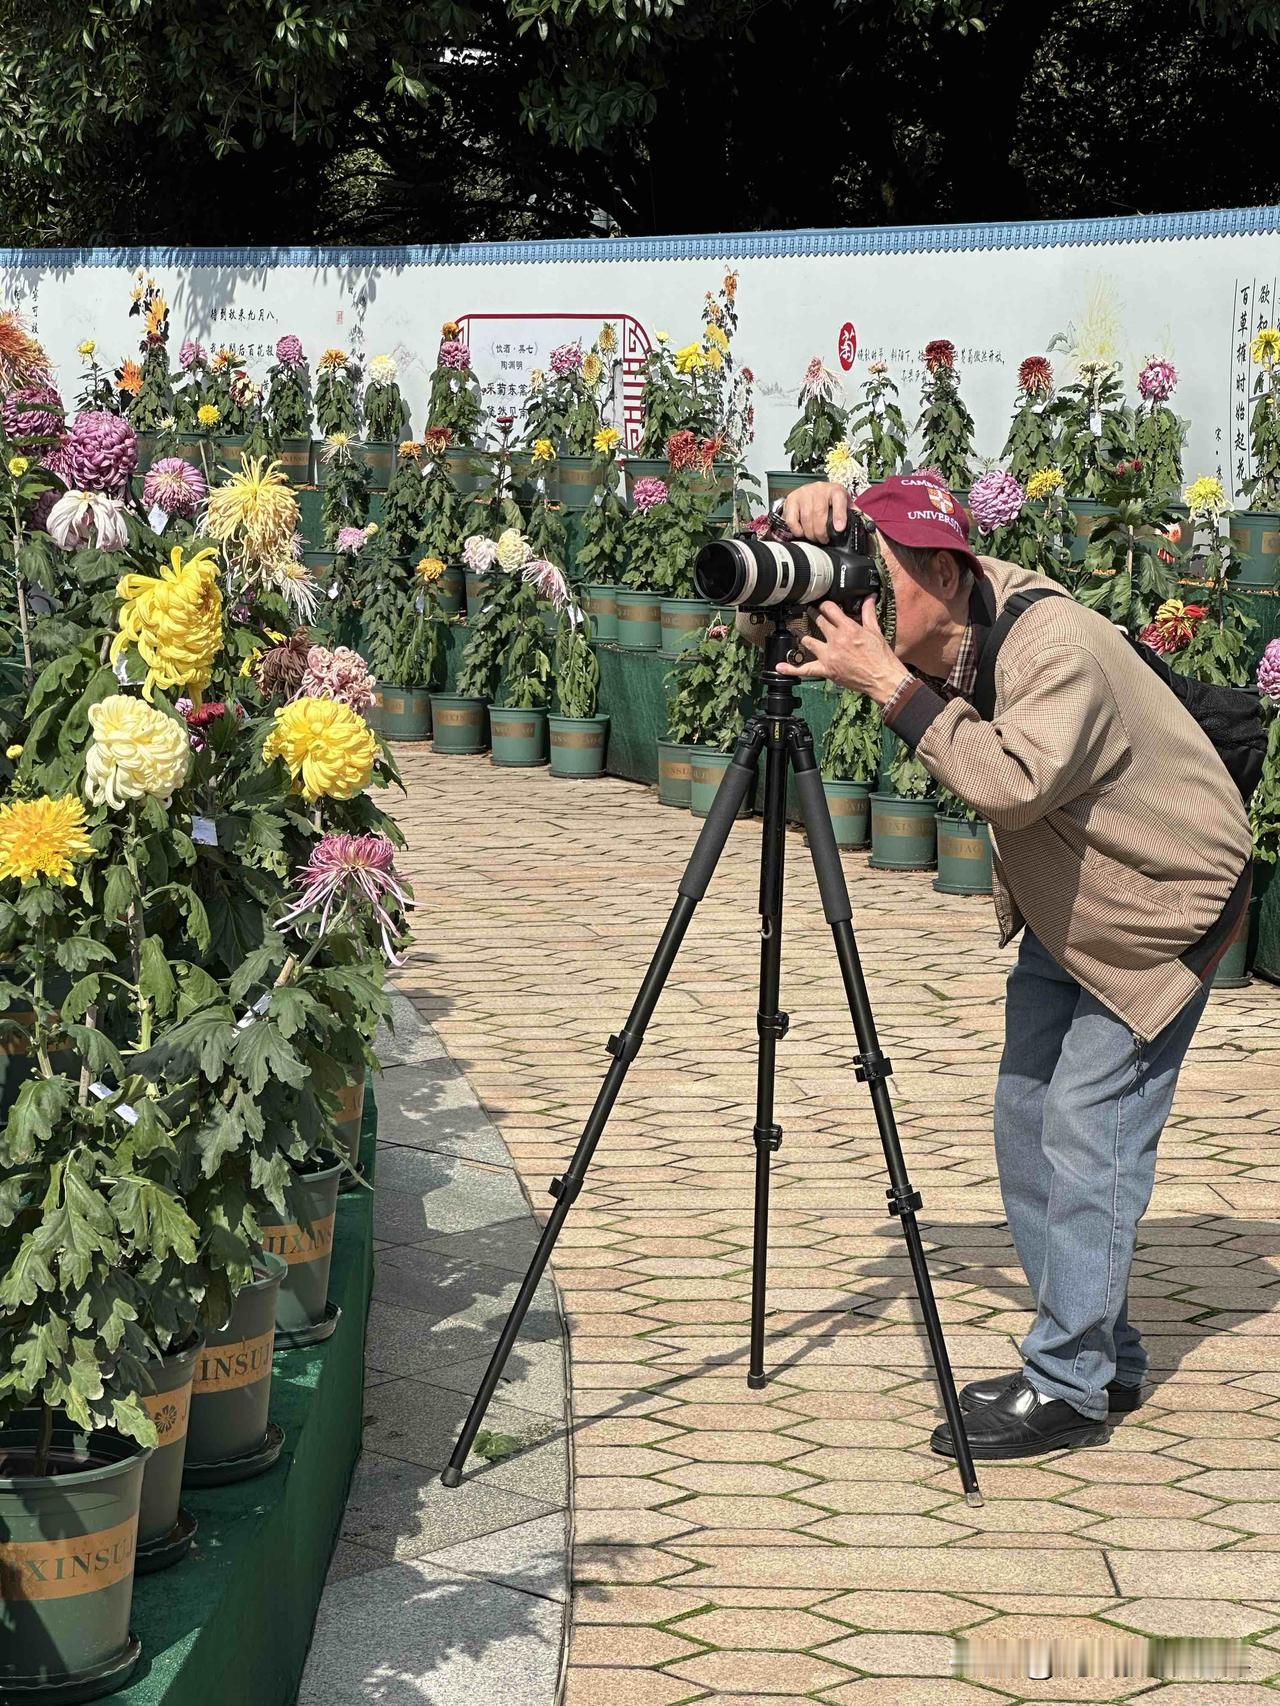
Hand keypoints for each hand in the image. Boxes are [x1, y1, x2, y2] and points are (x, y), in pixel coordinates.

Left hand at [776, 597, 910, 704]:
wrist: (882, 678)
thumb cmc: (881, 657)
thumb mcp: (875, 631)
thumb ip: (868, 613)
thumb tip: (870, 597)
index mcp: (848, 628)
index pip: (830, 609)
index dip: (825, 604)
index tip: (824, 604)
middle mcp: (836, 640)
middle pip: (818, 621)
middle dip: (813, 614)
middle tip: (809, 611)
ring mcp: (829, 655)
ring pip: (809, 641)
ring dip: (804, 636)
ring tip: (799, 632)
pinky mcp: (826, 670)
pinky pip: (805, 670)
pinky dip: (791, 669)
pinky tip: (780, 667)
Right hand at [782, 481, 848, 542]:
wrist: (811, 490)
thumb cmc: (829, 500)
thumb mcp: (843, 503)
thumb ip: (852, 512)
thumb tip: (865, 524)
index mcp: (836, 490)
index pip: (838, 500)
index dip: (839, 515)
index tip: (839, 528)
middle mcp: (819, 489)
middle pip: (819, 513)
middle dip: (821, 532)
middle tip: (824, 540)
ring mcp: (804, 493)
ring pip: (806, 518)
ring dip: (810, 533)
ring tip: (814, 538)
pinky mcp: (792, 499)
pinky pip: (792, 518)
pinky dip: (797, 529)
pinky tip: (802, 533)